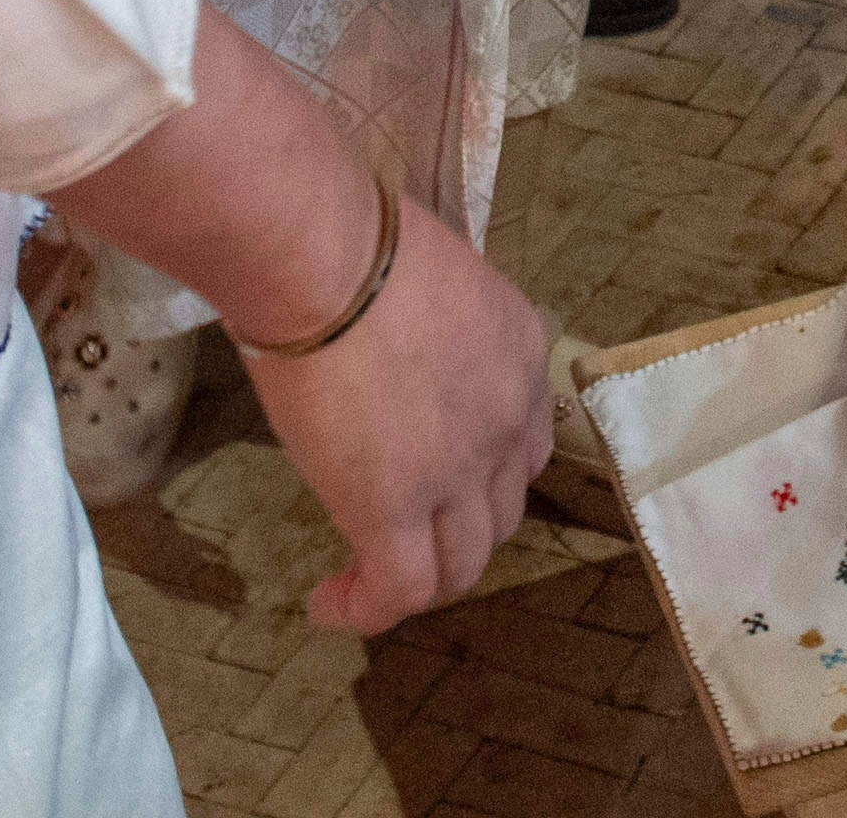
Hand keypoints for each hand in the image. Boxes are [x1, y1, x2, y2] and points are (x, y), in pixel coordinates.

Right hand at [242, 198, 554, 633]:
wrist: (321, 253)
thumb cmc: (351, 236)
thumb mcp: (425, 276)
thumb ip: (426, 328)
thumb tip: (381, 347)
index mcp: (521, 350)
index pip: (525, 442)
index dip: (483, 473)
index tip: (435, 478)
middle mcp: (510, 416)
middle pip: (501, 511)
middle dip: (454, 530)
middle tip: (398, 530)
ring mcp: (460, 468)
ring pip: (462, 564)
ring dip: (419, 580)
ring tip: (362, 581)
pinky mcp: (394, 507)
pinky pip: (399, 590)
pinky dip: (367, 610)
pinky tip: (328, 605)